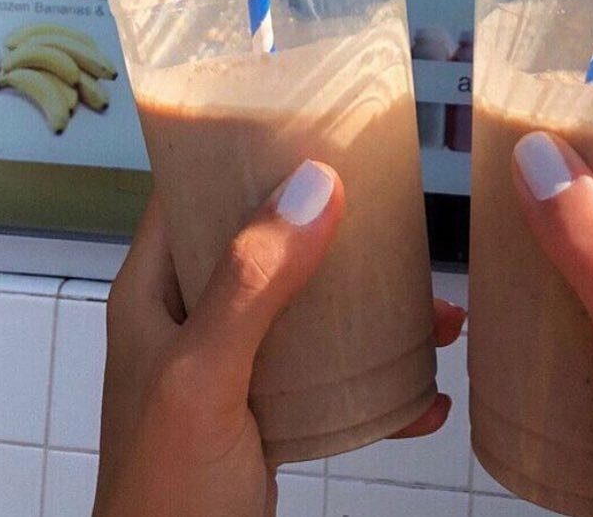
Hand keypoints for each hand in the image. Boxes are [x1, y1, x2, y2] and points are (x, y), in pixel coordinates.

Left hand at [94, 162, 464, 516]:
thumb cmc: (161, 496)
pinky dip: (382, 381)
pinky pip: (334, 375)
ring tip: (437, 310)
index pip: (188, 185)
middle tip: (391, 199)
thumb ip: (251, 285)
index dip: (237, 143)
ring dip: (374, 304)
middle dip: (331, 221)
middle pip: (265, 238)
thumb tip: (314, 187)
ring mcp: (235, 364)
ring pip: (311, 305)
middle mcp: (195, 316)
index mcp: (156, 291)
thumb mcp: (202, 378)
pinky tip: (426, 393)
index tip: (303, 113)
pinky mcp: (271, 410)